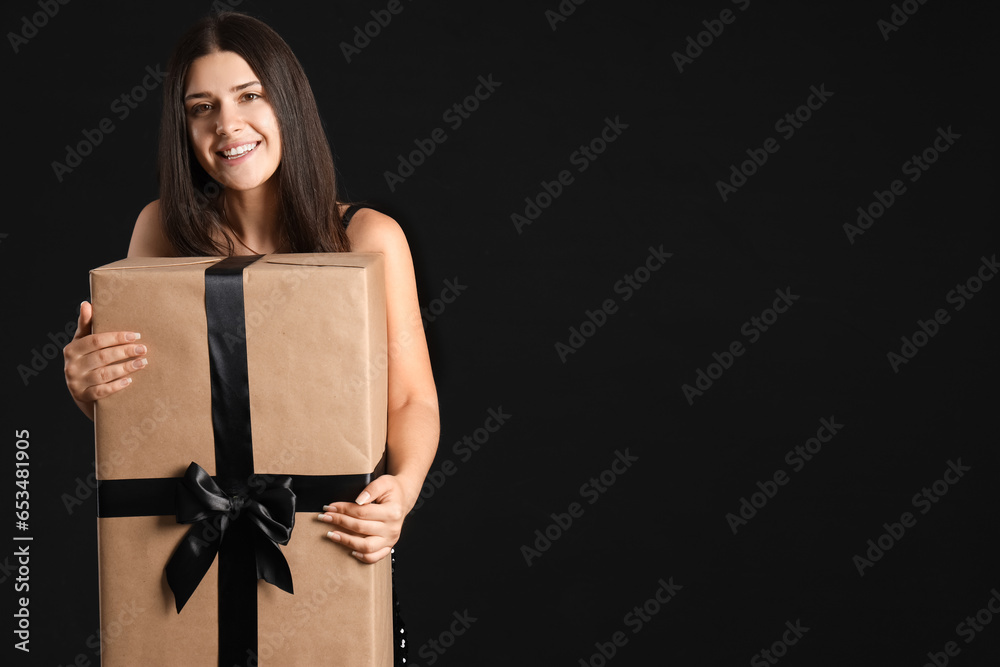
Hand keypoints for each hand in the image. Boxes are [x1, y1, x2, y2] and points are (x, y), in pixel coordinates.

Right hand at [64, 301, 146, 417]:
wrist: (82, 392)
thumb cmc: (86, 361)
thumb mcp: (83, 343)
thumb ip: (86, 325)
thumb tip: (87, 304)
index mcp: (72, 349)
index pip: (96, 341)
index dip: (117, 337)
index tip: (136, 336)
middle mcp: (71, 366)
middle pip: (102, 357)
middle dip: (125, 352)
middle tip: (143, 349)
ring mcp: (76, 383)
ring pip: (104, 374)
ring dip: (125, 368)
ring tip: (142, 362)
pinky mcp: (83, 397)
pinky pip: (102, 391)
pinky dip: (116, 385)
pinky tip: (130, 380)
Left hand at [317, 474, 408, 563]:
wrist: (403, 499)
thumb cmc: (392, 490)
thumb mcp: (384, 482)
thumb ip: (372, 489)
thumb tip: (358, 500)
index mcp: (392, 512)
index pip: (362, 512)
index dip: (344, 510)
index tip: (330, 507)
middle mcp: (392, 528)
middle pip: (360, 528)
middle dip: (339, 522)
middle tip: (325, 517)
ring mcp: (391, 539)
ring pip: (366, 546)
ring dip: (346, 541)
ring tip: (331, 534)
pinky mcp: (388, 546)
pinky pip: (374, 557)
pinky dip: (362, 557)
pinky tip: (350, 550)